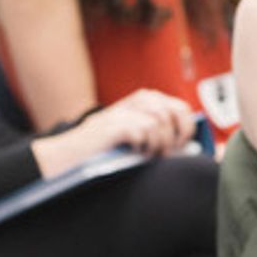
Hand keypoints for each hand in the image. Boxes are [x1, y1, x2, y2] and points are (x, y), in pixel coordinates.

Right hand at [79, 89, 195, 157]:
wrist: (70, 154)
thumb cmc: (104, 148)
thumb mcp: (135, 135)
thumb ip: (157, 132)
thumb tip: (185, 145)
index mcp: (144, 101)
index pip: (180, 108)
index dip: (186, 128)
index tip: (181, 145)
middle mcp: (135, 101)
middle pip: (172, 113)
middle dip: (173, 137)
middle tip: (165, 153)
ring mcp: (123, 111)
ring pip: (158, 123)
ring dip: (157, 144)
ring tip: (147, 155)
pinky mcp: (114, 124)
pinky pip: (142, 131)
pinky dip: (142, 146)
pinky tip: (133, 152)